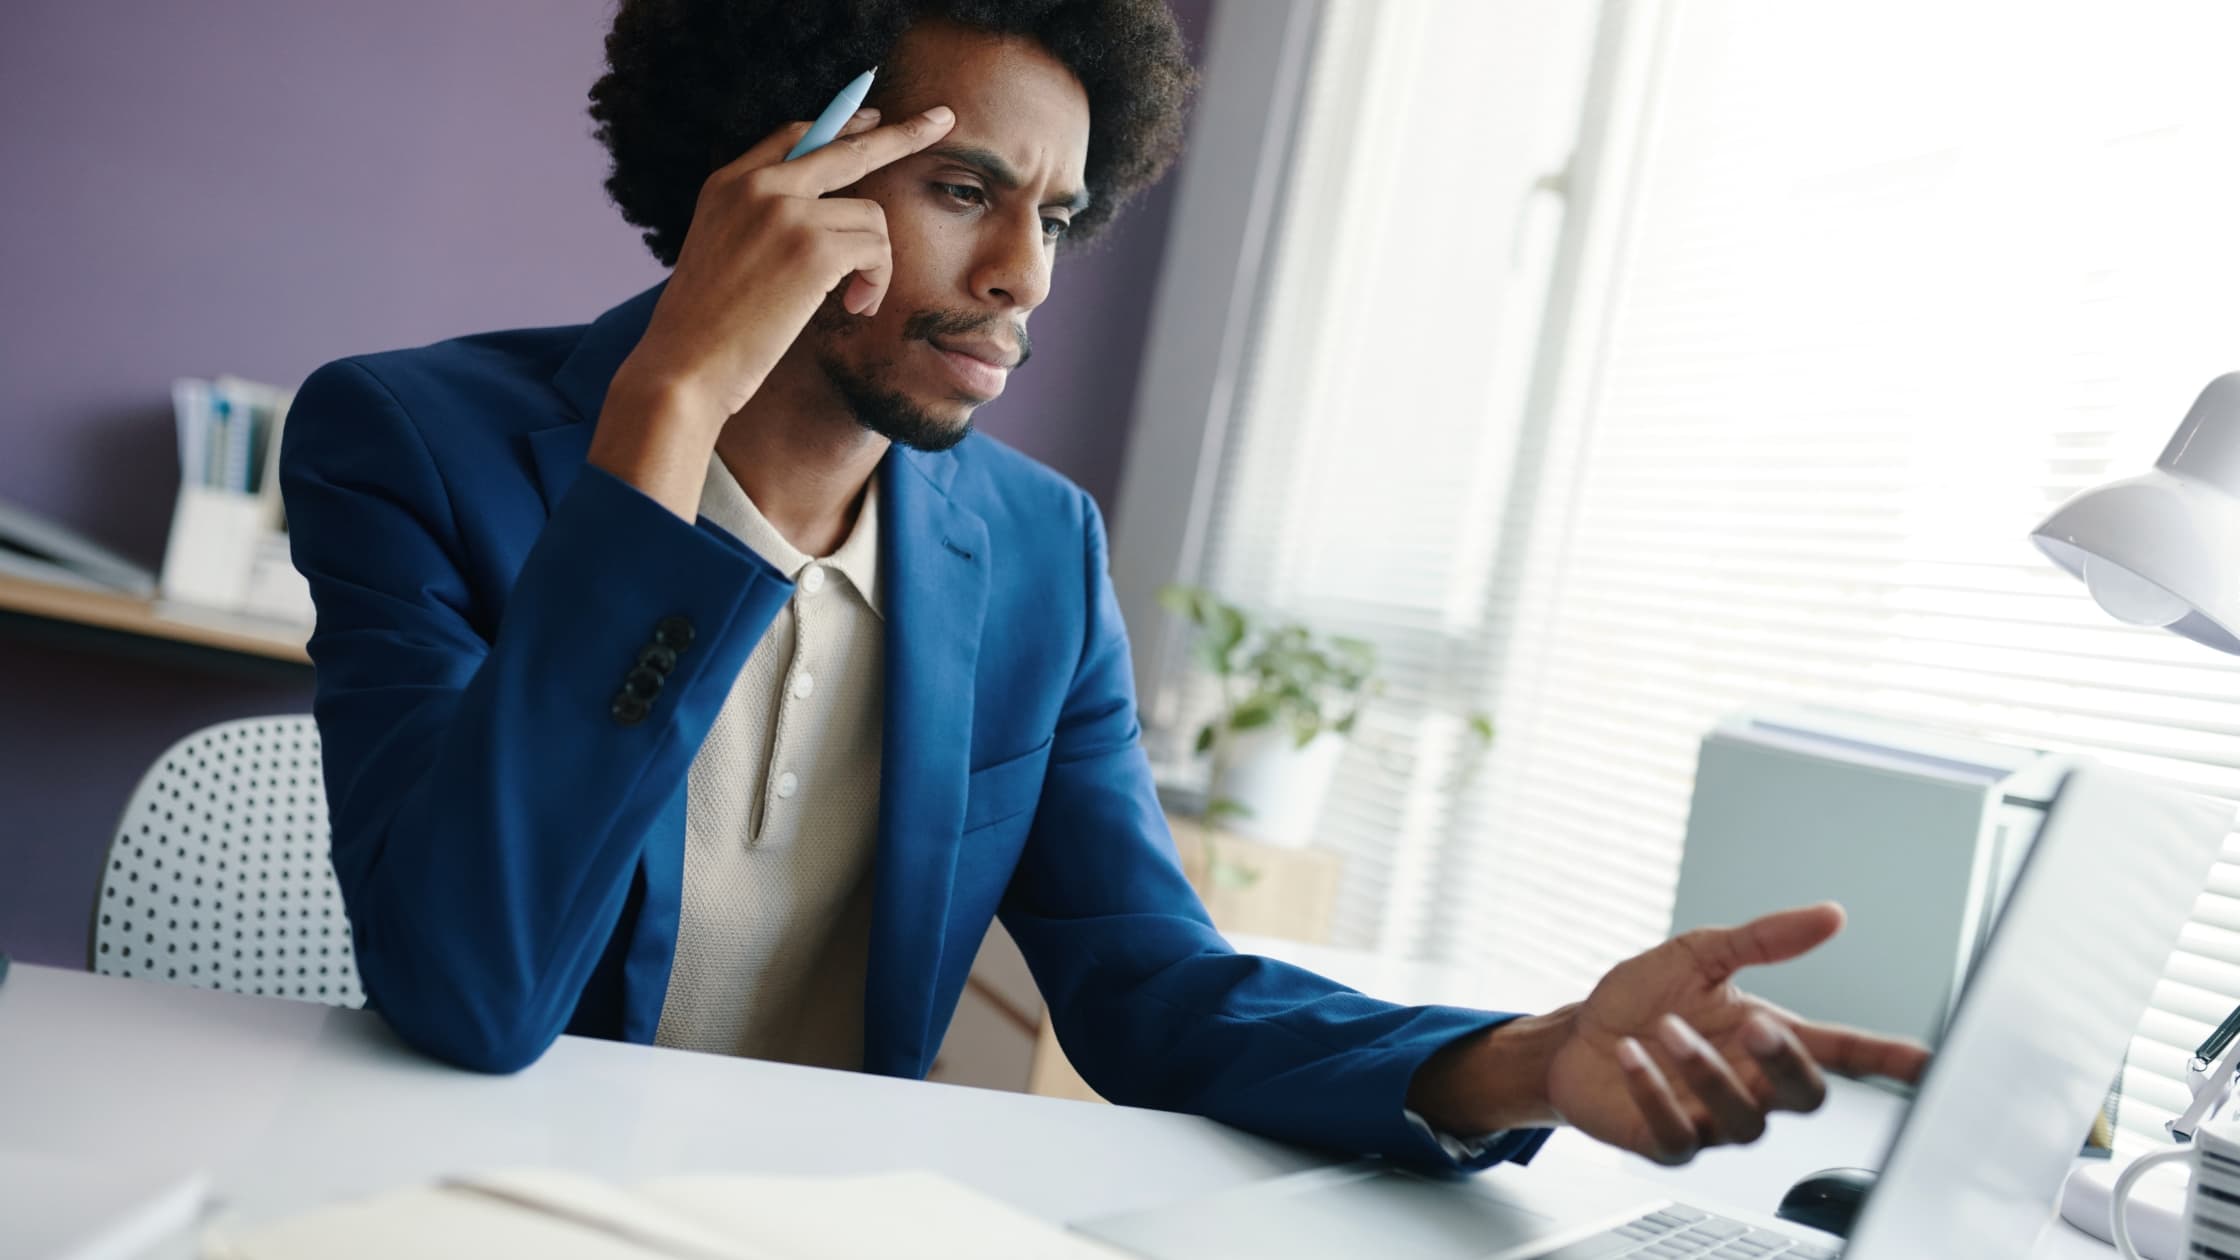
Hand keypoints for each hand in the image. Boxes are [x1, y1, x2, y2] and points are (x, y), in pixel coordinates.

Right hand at [616, 104, 958, 428]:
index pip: (797, 136)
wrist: (685, 367)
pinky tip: (855, 307)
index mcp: (729, 183)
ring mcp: (787, 212)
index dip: (843, 124)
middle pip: (849, 146)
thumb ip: (759, 219)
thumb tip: (824, 214)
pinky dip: (877, 282)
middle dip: (904, 133)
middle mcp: (758, 186)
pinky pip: (876, 249)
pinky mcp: (814, 248)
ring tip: (856, 299)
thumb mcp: (721, 252)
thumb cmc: (705, 329)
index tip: (876, 117)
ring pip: (872, 215)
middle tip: (943, 120)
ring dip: (876, 263)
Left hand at [1547, 902, 1928, 1163]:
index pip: (1842, 1053)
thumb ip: (1765, 939)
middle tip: (1759, 1024)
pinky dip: (1656, 1094)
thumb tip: (1831, 914)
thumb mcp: (1701, 955)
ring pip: (1745, 1121)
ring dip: (1709, 1072)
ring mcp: (1710, 1119)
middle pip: (1804, 1096)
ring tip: (1669, 1028)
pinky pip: (1677, 1134)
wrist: (1572, 1036)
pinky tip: (1633, 1059)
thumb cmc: (1642, 999)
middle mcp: (1750, 1085)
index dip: (1887, 1061)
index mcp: (1767, 1039)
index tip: (1928, 1063)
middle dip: (1788, 1063)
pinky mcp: (1666, 1140)